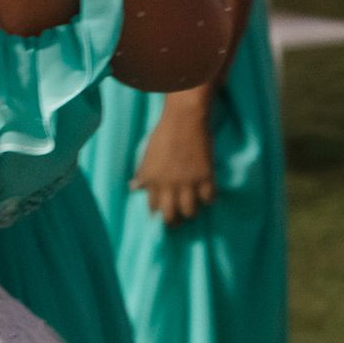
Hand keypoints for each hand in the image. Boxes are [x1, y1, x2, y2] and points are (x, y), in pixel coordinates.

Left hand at [131, 95, 216, 226]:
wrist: (185, 120)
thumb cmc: (164, 134)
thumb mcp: (148, 154)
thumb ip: (143, 173)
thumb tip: (134, 187)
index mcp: (152, 179)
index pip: (153, 206)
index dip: (157, 212)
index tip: (161, 215)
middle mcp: (169, 184)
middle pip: (170, 215)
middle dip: (173, 222)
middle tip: (177, 222)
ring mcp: (188, 182)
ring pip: (190, 212)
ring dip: (192, 212)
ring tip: (193, 208)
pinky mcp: (206, 177)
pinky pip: (209, 199)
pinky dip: (209, 199)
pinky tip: (207, 196)